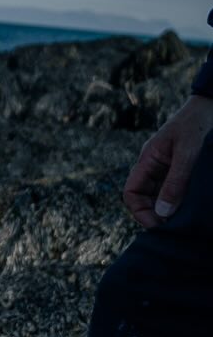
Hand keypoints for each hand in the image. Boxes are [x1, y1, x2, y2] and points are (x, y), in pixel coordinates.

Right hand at [122, 96, 212, 228]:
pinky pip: (176, 192)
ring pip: (161, 198)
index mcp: (148, 160)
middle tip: (176, 228)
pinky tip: (193, 210)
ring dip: (170, 210)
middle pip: (145, 199)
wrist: (211, 108)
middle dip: (156, 215)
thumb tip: (163, 213)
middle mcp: (154, 167)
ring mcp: (168, 170)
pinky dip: (181, 203)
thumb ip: (175, 183)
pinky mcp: (183, 172)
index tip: (159, 225)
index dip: (140, 212)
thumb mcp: (187, 154)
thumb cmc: (197, 125)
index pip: (132, 193)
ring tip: (186, 221)